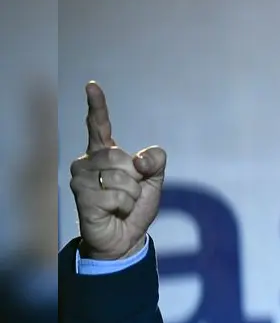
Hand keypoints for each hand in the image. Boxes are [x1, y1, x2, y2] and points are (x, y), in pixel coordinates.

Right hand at [69, 82, 167, 259]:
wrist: (126, 237)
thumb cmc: (136, 205)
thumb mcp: (155, 180)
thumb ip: (155, 161)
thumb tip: (139, 160)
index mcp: (106, 153)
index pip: (99, 125)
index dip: (96, 105)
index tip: (92, 85)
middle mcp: (88, 161)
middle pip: (121, 156)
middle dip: (135, 177)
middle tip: (130, 192)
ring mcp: (81, 178)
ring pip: (119, 177)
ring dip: (131, 194)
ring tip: (122, 203)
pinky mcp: (81, 197)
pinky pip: (116, 195)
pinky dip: (124, 206)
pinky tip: (115, 212)